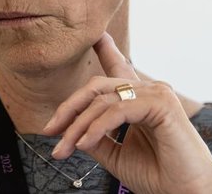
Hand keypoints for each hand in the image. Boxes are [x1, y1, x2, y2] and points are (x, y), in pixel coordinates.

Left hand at [43, 32, 211, 193]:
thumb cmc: (160, 175)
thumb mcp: (116, 154)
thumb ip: (96, 138)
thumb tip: (71, 131)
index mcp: (140, 100)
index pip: (118, 69)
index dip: (105, 50)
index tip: (95, 35)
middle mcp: (149, 90)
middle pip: (98, 86)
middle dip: (69, 107)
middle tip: (50, 130)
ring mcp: (156, 93)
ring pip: (103, 100)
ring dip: (78, 126)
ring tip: (64, 149)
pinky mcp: (162, 104)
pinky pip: (118, 110)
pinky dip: (96, 127)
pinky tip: (84, 143)